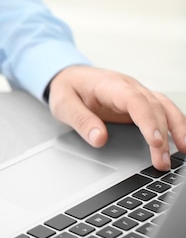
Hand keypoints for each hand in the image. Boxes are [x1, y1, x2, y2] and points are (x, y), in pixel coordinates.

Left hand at [47, 65, 185, 169]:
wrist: (68, 75)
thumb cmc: (67, 89)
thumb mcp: (64, 105)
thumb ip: (81, 121)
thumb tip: (99, 139)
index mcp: (110, 85)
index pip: (135, 101)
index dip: (148, 121)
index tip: (155, 142)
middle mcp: (129, 87)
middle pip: (154, 108)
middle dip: (162, 135)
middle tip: (163, 161)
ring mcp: (137, 93)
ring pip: (165, 108)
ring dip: (177, 129)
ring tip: (184, 152)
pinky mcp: (140, 102)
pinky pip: (163, 111)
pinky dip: (175, 124)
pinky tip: (182, 141)